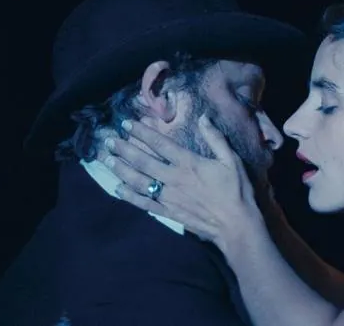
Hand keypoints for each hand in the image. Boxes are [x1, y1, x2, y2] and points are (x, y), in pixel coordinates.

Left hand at [100, 115, 262, 247]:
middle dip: (123, 149)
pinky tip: (117, 189)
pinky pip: (143, 203)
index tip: (127, 123)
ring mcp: (168, 196)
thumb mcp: (231, 160)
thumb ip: (216, 138)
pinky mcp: (168, 212)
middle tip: (108, 140)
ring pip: (138, 181)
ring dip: (121, 169)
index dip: (142, 132)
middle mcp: (173, 178)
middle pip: (142, 161)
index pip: (160, 144)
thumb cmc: (236, 191)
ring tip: (107, 159)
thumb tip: (203, 117)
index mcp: (188, 163)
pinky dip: (129, 196)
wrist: (236, 225)